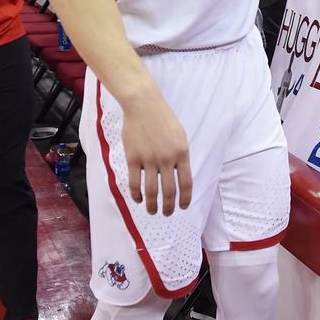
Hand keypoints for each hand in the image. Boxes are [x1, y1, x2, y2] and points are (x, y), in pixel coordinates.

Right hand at [120, 90, 192, 215]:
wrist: (144, 106)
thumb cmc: (164, 119)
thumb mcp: (180, 136)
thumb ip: (180, 156)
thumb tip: (177, 176)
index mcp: (182, 153)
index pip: (186, 183)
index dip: (185, 198)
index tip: (183, 207)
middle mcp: (167, 159)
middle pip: (169, 191)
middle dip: (169, 207)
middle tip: (167, 213)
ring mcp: (149, 160)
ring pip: (151, 191)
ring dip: (153, 205)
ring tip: (153, 212)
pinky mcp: (133, 158)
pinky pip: (135, 183)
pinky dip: (137, 195)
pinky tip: (139, 200)